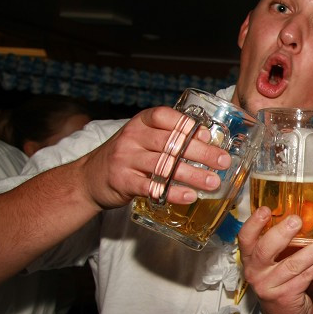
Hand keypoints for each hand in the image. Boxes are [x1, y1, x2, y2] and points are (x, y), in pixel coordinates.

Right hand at [77, 106, 231, 209]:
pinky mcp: (123, 182)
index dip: (186, 125)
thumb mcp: (142, 138)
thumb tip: (206, 139)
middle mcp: (132, 138)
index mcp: (140, 123)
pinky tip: (189, 196)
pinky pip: (151, 187)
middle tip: (223, 162)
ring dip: (192, 175)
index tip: (207, 136)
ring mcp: (126, 160)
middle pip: (170, 143)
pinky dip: (172, 193)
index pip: (163, 116)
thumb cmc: (126, 156)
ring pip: (164, 166)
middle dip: (200, 153)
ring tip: (213, 182)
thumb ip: (168, 135)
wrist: (89, 178)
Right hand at [239, 207, 312, 313]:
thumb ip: (280, 243)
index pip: (245, 238)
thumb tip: (302, 216)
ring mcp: (268, 286)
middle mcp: (255, 272)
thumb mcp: (273, 262)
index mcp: (250, 258)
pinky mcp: (284, 296)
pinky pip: (304, 277)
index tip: (265, 210)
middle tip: (297, 221)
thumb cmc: (279, 281)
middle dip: (282, 233)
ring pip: (291, 265)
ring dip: (310, 251)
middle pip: (265, 250)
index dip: (253, 223)